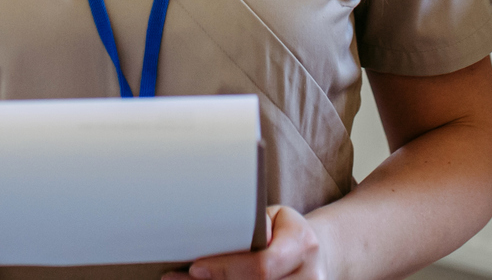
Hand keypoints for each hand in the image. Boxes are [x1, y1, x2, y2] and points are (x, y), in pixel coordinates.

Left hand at [166, 206, 323, 279]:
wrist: (316, 256)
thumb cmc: (285, 232)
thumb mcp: (275, 218)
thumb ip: (250, 227)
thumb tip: (210, 233)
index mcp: (302, 245)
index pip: (261, 266)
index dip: (225, 270)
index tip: (195, 268)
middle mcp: (308, 277)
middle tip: (175, 279)